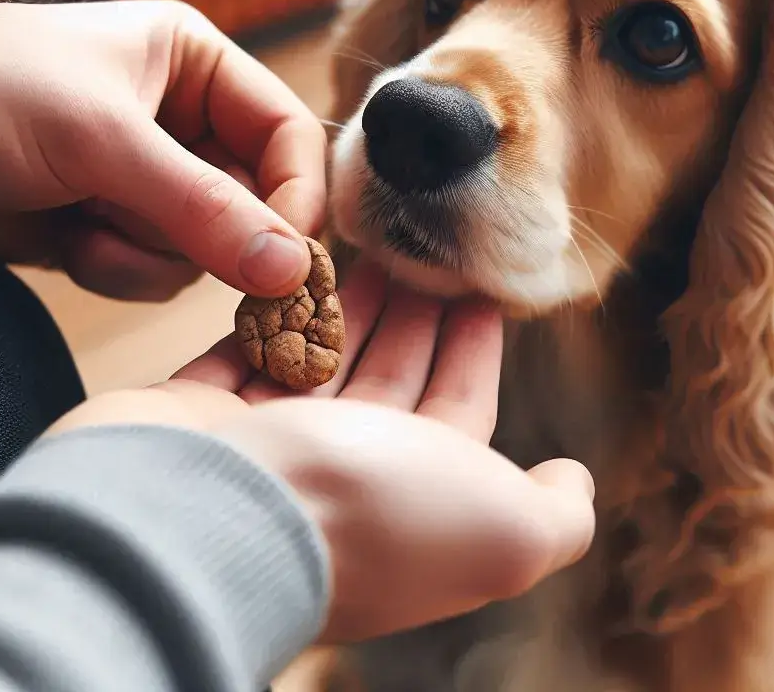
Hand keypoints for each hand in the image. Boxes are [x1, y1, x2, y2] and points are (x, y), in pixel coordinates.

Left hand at [0, 0, 325, 300]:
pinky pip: (155, 270)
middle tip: (183, 251)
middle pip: (253, 198)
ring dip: (154, 253)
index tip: (289, 259)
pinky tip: (68, 243)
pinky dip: (119, 270)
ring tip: (91, 227)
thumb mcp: (102, 139)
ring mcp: (142, 177)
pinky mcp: (104, 223)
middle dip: (214, 232)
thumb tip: (292, 268)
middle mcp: (181, 120)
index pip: (287, 134)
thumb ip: (202, 206)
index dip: (296, 195)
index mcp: (195, 65)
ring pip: (207, 245)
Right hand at [48, 260, 596, 642]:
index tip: (478, 287)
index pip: (459, 407)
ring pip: (319, 361)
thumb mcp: (503, 530)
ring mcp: (268, 446)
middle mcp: (343, 476)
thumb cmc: (368, 515)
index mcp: (414, 497)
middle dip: (410, 314)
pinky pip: (245, 349)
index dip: (473, 347)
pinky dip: (269, 315)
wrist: (208, 521)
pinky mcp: (200, 414)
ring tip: (364, 244)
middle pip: (389, 376)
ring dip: (344, 307)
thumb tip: (573, 482)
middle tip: (421, 251)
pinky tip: (290, 271)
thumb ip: (555, 517)